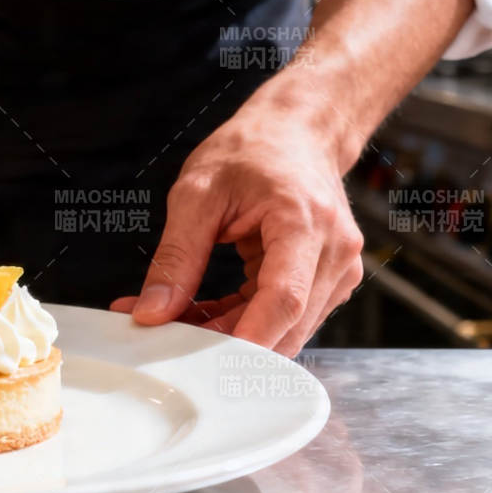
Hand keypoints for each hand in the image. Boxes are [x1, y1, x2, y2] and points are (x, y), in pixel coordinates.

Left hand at [110, 112, 363, 355]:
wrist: (296, 132)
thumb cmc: (252, 150)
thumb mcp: (198, 193)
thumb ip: (177, 256)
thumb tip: (152, 311)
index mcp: (305, 221)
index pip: (283, 298)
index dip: (247, 338)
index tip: (204, 361)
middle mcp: (335, 251)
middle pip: (286, 324)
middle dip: (226, 341)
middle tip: (167, 334)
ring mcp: (339, 269)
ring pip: (286, 329)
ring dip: (233, 334)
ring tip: (181, 317)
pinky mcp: (329, 281)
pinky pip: (286, 318)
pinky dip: (245, 322)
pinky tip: (206, 312)